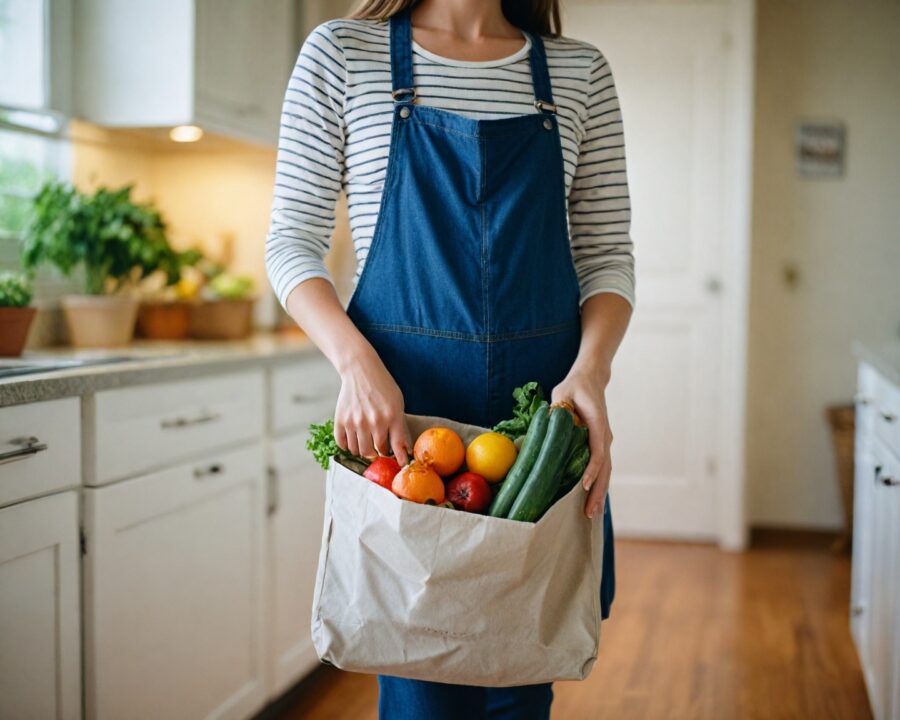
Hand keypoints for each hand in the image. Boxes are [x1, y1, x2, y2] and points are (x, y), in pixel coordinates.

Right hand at [334, 350, 410, 464]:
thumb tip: (403, 450)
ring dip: (364, 451)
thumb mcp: (397, 404)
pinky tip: (354, 439)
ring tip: (367, 444)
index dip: (399, 459)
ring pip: (359, 451)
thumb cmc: (382, 387)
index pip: (396, 447)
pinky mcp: (341, 420)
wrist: (360, 371)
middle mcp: (373, 421)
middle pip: (376, 452)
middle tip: (380, 451)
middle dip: (379, 454)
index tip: (400, 466)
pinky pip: (343, 444)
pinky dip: (348, 446)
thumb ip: (399, 427)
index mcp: (391, 417)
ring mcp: (355, 421)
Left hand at [551, 367, 612, 519]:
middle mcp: (604, 436)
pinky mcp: (599, 445)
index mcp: (597, 424)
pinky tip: (591, 499)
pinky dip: (598, 484)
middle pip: (605, 468)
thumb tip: (551, 424)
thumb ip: (559, 408)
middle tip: (589, 512)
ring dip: (599, 492)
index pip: (597, 451)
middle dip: (598, 491)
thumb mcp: (563, 393)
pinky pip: (601, 468)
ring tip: (592, 513)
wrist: (591, 380)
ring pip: (605, 471)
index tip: (583, 485)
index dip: (592, 470)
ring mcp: (603, 442)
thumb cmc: (575, 387)